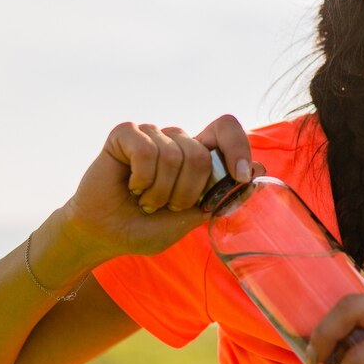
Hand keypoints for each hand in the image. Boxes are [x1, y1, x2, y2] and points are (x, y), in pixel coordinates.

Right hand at [61, 114, 263, 259]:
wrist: (105, 235)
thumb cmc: (146, 228)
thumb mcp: (190, 219)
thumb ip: (220, 196)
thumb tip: (258, 169)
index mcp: (196, 155)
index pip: (226, 129)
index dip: (238, 147)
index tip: (241, 175)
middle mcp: (176, 140)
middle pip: (201, 154)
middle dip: (186, 193)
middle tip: (166, 206)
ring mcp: (151, 134)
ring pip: (173, 155)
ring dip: (159, 191)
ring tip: (145, 200)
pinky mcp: (125, 134)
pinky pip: (146, 149)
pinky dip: (142, 178)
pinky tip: (132, 185)